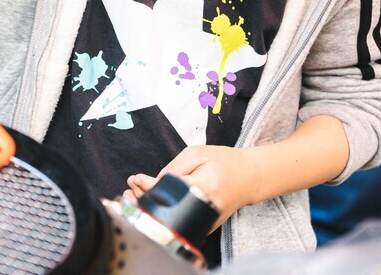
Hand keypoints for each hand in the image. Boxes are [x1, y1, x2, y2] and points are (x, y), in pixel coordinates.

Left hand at [127, 145, 257, 224]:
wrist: (249, 178)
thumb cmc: (224, 162)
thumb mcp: (197, 154)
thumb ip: (174, 168)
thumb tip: (152, 183)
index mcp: (205, 186)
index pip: (169, 191)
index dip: (148, 187)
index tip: (135, 179)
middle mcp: (205, 209)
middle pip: (167, 210)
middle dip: (144, 198)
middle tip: (131, 186)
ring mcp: (206, 221)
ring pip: (171, 219)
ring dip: (151, 206)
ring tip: (137, 192)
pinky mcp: (204, 226)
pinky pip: (179, 221)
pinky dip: (164, 212)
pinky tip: (152, 201)